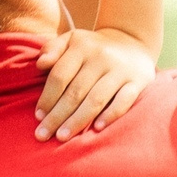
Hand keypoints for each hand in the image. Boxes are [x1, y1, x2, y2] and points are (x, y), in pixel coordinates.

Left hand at [33, 27, 154, 140]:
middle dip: (57, 115)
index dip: (47, 98)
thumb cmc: (92, 48)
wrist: (131, 41)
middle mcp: (101, 57)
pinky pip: (124, 100)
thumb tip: (40, 64)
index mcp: (81, 46)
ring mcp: (120, 70)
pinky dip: (111, 114)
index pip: (60, 75)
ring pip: (96, 99)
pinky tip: (97, 129)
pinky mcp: (138, 81)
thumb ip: (52, 49)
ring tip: (62, 137)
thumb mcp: (71, 40)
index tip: (38, 117)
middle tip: (43, 135)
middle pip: (75, 91)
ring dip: (78, 120)